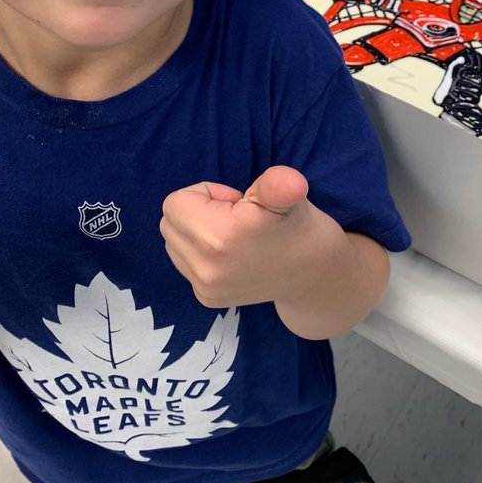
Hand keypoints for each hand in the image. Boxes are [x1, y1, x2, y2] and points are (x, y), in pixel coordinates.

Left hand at [160, 166, 311, 308]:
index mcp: (220, 237)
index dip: (206, 194)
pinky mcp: (206, 299)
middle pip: (169, 222)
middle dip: (197, 212)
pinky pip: (184, 262)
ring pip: (173, 242)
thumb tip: (291, 183)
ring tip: (232, 236)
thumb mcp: (290, 194)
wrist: (312, 272)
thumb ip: (279, 184)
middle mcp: (206, 268)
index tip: (236, 203)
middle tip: (234, 218)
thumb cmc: (295, 224)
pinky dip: (199, 252)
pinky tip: (230, 254)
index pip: (176, 202)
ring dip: (195, 232)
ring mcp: (205, 288)